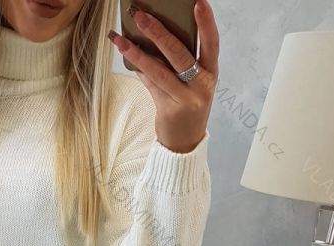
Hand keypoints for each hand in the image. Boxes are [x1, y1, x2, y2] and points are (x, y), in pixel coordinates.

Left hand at [109, 0, 218, 153]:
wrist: (185, 144)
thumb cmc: (188, 107)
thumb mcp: (192, 84)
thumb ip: (180, 63)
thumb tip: (154, 35)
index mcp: (211, 73)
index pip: (212, 43)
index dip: (206, 23)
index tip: (199, 2)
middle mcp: (201, 85)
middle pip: (179, 53)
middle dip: (159, 32)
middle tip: (142, 16)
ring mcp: (186, 99)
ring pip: (159, 70)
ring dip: (138, 52)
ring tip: (121, 39)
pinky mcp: (169, 110)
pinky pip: (150, 84)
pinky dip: (138, 69)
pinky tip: (126, 57)